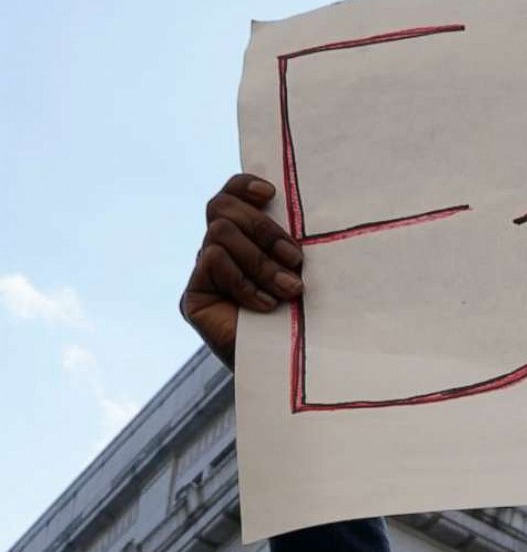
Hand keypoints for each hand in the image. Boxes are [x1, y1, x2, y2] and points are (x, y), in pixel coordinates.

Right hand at [180, 174, 303, 368]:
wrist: (292, 367)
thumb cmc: (308, 315)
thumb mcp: (303, 269)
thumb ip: (291, 239)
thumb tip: (299, 203)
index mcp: (245, 238)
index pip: (230, 195)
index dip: (243, 185)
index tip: (271, 193)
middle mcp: (218, 250)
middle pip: (222, 208)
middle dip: (264, 229)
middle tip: (297, 260)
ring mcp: (203, 273)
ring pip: (221, 233)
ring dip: (261, 261)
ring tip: (290, 290)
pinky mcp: (192, 296)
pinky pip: (213, 261)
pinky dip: (245, 282)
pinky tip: (267, 306)